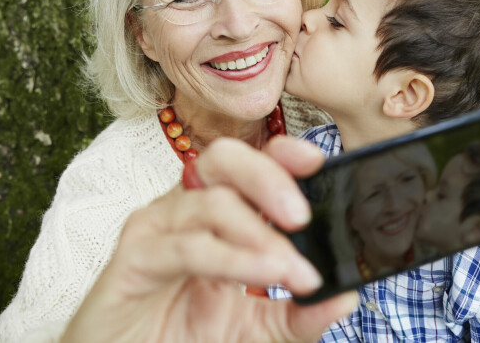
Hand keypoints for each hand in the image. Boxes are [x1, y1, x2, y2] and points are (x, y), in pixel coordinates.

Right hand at [61, 136, 358, 342]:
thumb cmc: (181, 341)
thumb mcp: (255, 331)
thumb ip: (299, 315)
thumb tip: (347, 296)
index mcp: (214, 216)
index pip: (249, 165)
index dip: (281, 154)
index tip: (319, 161)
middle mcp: (184, 211)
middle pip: (224, 160)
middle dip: (268, 176)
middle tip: (302, 216)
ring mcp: (155, 230)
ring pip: (210, 202)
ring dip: (259, 234)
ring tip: (294, 270)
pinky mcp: (132, 259)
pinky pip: (187, 246)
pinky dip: (231, 258)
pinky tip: (262, 273)